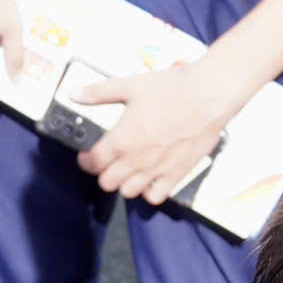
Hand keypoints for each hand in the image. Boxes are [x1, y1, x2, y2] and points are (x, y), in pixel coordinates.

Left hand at [74, 60, 248, 204]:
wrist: (209, 96)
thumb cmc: (172, 89)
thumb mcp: (130, 85)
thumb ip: (98, 92)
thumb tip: (73, 93)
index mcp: (121, 140)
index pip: (93, 163)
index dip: (85, 161)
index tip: (87, 155)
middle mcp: (136, 160)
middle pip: (107, 182)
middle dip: (103, 172)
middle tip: (108, 161)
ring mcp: (156, 170)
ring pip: (128, 192)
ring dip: (124, 183)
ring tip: (128, 169)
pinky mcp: (176, 174)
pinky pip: (155, 197)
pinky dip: (149, 192)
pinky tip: (150, 178)